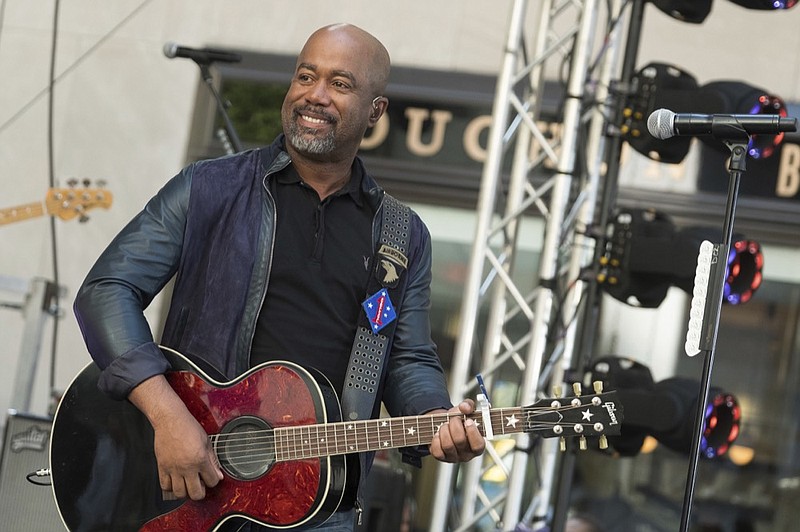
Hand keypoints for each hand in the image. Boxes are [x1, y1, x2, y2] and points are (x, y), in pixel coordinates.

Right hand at [129, 375, 223, 500]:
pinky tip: (175, 480)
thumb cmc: (189, 427)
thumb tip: (218, 475)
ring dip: (185, 491)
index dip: (214, 480)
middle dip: (200, 492)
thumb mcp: (206, 442)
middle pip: (195, 493)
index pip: (212, 481)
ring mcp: (173, 469)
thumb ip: (213, 460)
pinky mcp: (162, 467)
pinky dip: (171, 487)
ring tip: (187, 483)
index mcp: (200, 459)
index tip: (211, 477)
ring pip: (179, 493)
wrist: (170, 420)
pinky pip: (165, 486)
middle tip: (200, 485)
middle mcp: (187, 467)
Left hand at [429, 399, 485, 462]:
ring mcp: (454, 457)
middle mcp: (467, 454)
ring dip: (444, 430)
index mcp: (477, 444)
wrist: (444, 424)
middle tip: (453, 419)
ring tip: (445, 425)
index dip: (472, 432)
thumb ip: (468, 405)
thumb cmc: (458, 420)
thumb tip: (465, 407)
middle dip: (454, 426)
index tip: (467, 421)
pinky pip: (437, 451)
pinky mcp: (442, 458)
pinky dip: (436, 440)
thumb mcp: (464, 410)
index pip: (478, 445)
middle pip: (460, 441)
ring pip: (448, 446)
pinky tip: (438, 434)